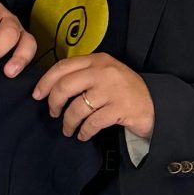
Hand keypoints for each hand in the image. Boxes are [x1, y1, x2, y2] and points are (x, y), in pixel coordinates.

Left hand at [33, 53, 154, 140]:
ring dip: (68, 122)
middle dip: (53, 103)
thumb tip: (51, 88)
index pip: (62, 67)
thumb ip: (83, 74)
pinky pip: (92, 122)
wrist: (156, 104)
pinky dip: (84, 131)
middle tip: (53, 114)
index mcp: (97, 60)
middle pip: (65, 86)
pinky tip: (83, 135)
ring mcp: (113, 89)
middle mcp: (104, 71)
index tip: (37, 95)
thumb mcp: (104, 74)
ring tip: (68, 129)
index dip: (45, 82)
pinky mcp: (120, 108)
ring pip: (77, 107)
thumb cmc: (123, 90)